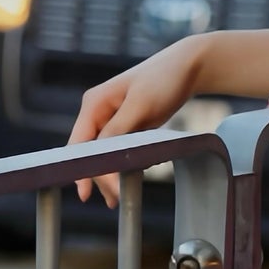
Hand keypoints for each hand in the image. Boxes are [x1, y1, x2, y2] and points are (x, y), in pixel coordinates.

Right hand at [67, 37, 204, 206]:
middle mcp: (98, 112)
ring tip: (118, 199)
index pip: (80, 143)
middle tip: (113, 201)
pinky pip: (121, 149)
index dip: (82, 168)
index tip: (86, 192)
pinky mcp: (128, 125)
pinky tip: (133, 178)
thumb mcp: (140, 105)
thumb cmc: (162, 80)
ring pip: (105, 153)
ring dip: (111, 174)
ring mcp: (113, 119)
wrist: (189, 67)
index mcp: (94, 104)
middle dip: (98, 176)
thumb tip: (101, 154)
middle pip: (91, 151)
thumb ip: (118, 129)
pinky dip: (124, 164)